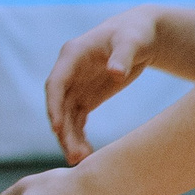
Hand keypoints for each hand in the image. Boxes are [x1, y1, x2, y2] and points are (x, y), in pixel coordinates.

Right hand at [45, 7, 162, 163]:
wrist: (142, 35)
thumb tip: (115, 72)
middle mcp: (68, 72)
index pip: (55, 84)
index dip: (53, 106)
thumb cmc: (135, 33)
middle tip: (74, 156)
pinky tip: (86, 154)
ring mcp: (75, 86)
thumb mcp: (131, 41)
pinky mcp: (85, 98)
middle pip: (58, 106)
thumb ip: (123, 55)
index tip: (57, 128)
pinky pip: (77, 121)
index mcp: (71, 55)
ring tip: (81, 161)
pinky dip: (79, 136)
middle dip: (63, 131)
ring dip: (70, 139)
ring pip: (66, 117)